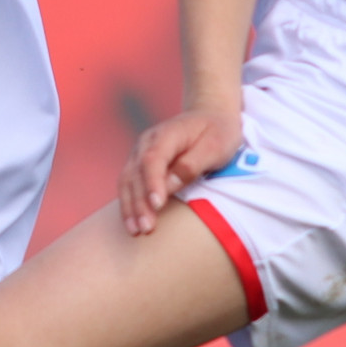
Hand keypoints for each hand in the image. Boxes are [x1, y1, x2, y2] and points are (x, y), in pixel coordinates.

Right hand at [119, 104, 247, 236]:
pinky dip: (128, 204)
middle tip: (146, 228)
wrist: (210, 115)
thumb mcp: (215, 146)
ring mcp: (140, 152)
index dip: (152, 183)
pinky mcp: (140, 164)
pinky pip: (128, 184)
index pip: (153, 160)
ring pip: (127, 180)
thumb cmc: (218, 133)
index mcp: (167, 134)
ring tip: (135, 231)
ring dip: (130, 207)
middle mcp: (147, 142)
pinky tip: (132, 224)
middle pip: (136, 173)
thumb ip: (192, 164)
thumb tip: (170, 185)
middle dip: (139, 203)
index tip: (157, 206)